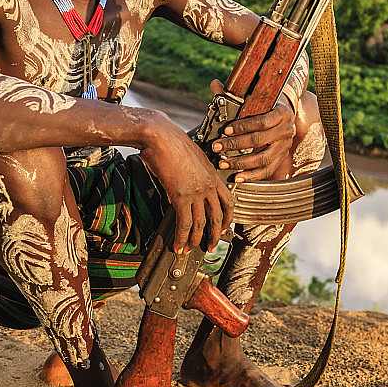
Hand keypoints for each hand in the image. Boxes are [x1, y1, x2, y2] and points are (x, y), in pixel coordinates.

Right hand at [138, 110, 232, 253]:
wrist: (160, 135)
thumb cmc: (171, 141)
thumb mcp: (191, 155)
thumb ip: (195, 170)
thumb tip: (188, 179)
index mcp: (213, 174)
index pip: (227, 201)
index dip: (227, 218)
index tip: (222, 228)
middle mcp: (208, 184)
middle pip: (217, 216)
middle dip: (213, 235)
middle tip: (209, 246)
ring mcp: (196, 191)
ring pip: (201, 223)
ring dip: (195, 240)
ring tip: (189, 250)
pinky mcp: (181, 195)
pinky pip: (184, 223)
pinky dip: (181, 237)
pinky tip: (177, 245)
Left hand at [208, 80, 295, 182]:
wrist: (285, 114)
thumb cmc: (266, 106)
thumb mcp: (255, 98)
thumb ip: (233, 94)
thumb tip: (214, 84)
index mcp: (281, 113)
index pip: (261, 121)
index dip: (243, 126)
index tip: (225, 130)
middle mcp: (286, 130)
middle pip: (259, 141)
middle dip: (235, 145)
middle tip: (217, 147)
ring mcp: (285, 146)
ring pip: (263, 159)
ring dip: (241, 163)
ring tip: (224, 163)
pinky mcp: (281, 158)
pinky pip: (267, 171)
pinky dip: (252, 175)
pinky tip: (238, 176)